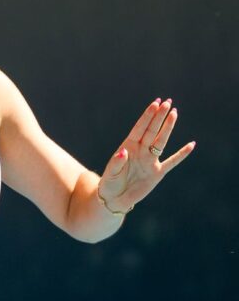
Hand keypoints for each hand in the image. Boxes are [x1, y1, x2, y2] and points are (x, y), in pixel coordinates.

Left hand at [98, 98, 195, 212]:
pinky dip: (181, 154)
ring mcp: (150, 161)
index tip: (155, 104)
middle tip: (168, 102)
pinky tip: (191, 145)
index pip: (139, 128)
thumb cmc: (109, 183)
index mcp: (128, 147)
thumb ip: (116, 162)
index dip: (147, 116)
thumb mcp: (110, 173)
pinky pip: (172, 162)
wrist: (114, 199)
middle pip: (152, 131)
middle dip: (159, 116)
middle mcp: (140, 151)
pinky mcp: (157, 173)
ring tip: (174, 113)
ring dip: (168, 128)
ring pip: (161, 142)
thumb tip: (123, 152)